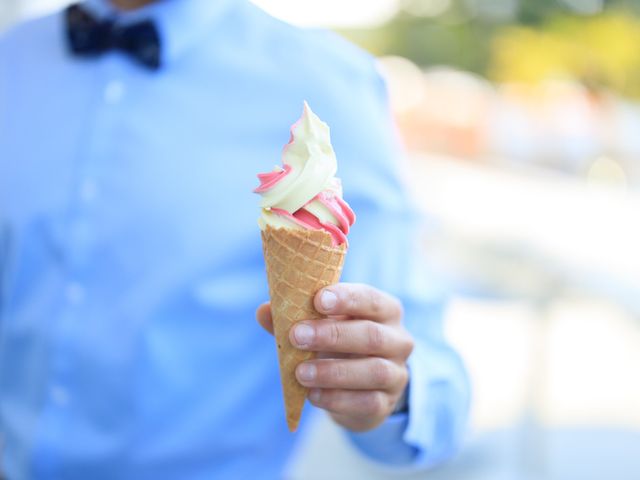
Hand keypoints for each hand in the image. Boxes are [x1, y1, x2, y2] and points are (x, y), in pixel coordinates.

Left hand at [256, 283, 413, 431]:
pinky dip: (338, 399)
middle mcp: (398, 339)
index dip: (347, 298)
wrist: (362, 386)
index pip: (371, 299)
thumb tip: (264, 310)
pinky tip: (313, 395)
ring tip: (300, 372)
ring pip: (373, 371)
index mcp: (384, 310)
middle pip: (372, 335)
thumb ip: (294, 317)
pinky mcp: (386, 403)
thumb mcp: (322, 325)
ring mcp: (396, 373)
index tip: (318, 300)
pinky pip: (367, 402)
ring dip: (333, 371)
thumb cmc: (339, 344)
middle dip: (332, 335)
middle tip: (297, 336)